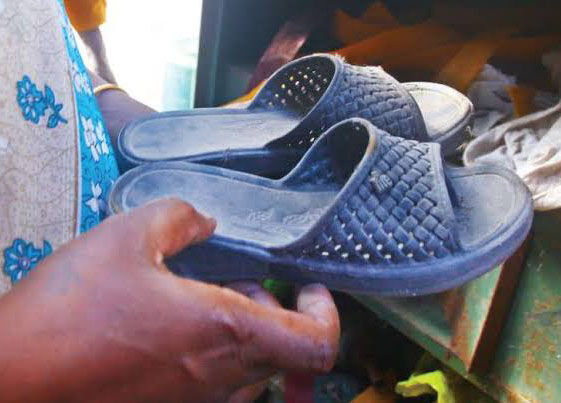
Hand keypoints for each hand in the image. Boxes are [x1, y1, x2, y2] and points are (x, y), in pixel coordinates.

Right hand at [0, 199, 339, 401]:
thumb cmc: (69, 312)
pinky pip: (212, 386)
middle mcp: (220, 379)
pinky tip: (166, 328)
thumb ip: (179, 217)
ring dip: (241, 333)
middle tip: (240, 283)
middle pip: (283, 352)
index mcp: (225, 333)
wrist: (11, 381)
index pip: (316, 344)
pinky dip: (211, 354)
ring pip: (249, 370)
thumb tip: (206, 221)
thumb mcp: (126, 237)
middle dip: (272, 313)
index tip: (308, 289)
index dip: (326, 314)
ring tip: (198, 300)